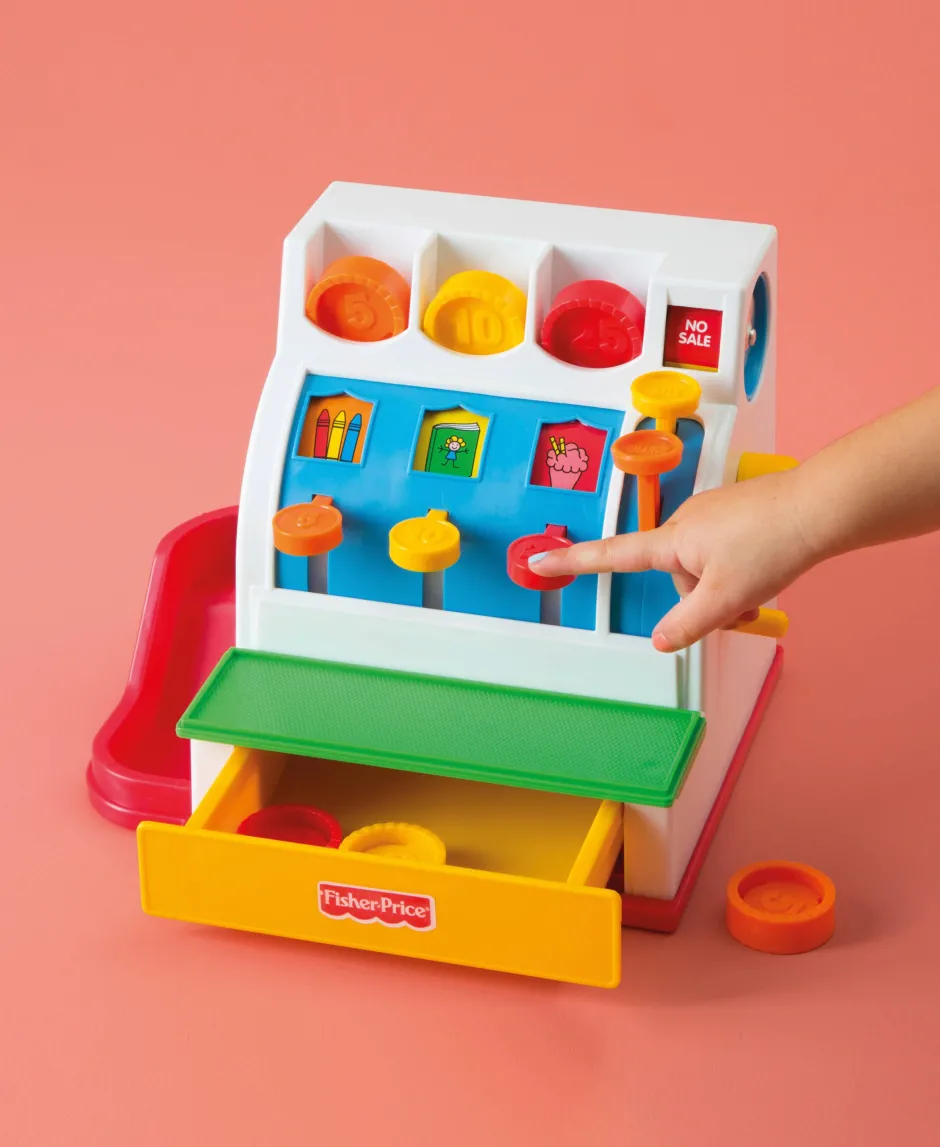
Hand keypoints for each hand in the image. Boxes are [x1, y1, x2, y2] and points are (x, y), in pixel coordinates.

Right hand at [529, 470, 815, 650]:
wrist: (820, 506)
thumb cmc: (773, 542)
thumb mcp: (727, 597)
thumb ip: (688, 624)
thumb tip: (660, 642)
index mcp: (673, 541)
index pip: (610, 554)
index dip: (571, 560)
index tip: (537, 560)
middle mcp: (685, 523)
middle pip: (677, 578)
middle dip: (703, 598)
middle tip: (739, 602)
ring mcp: (710, 515)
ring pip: (704, 569)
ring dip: (725, 586)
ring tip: (760, 583)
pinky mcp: (733, 513)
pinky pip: (723, 553)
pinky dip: (738, 569)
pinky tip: (765, 566)